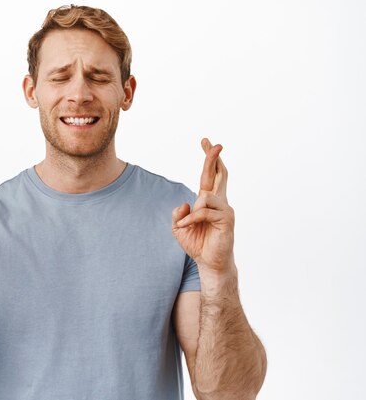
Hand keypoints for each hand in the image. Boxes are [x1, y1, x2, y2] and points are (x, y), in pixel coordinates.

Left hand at [171, 138, 234, 274]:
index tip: (206, 142)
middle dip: (214, 158)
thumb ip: (178, 213)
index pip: (210, 174)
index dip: (209, 158)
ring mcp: (225, 209)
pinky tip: (187, 227)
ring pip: (205, 196)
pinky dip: (192, 219)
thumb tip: (185, 203)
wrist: (208, 262)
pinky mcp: (227, 219)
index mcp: (208, 200)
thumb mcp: (178, 227)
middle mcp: (219, 201)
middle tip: (215, 143)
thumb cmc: (197, 244)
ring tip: (187, 225)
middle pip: (219, 174)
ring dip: (192, 212)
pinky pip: (204, 211)